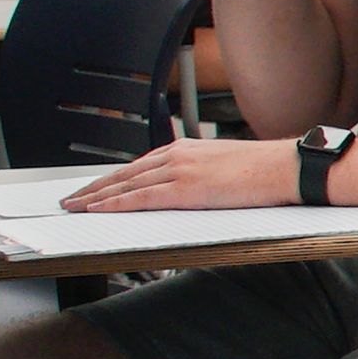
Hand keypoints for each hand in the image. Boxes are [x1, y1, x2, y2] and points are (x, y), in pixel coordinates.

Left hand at [65, 138, 308, 213]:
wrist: (287, 167)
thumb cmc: (268, 170)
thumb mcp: (228, 165)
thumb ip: (204, 173)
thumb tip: (198, 188)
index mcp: (187, 149)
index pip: (139, 165)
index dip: (113, 178)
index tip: (95, 187)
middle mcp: (177, 155)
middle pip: (124, 173)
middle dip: (94, 187)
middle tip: (70, 198)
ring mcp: (179, 170)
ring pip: (125, 184)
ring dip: (95, 196)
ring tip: (73, 206)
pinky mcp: (185, 188)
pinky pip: (140, 197)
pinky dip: (114, 203)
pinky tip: (96, 209)